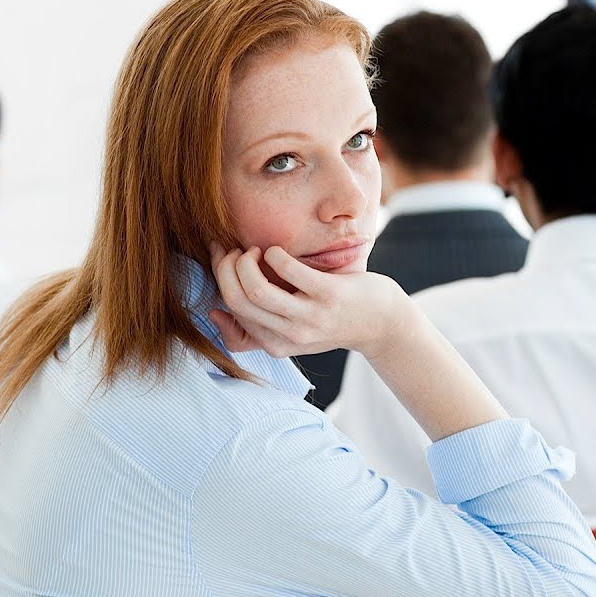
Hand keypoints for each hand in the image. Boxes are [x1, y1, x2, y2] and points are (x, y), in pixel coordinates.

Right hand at [208, 243, 408, 359]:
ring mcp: (311, 316)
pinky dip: (274, 254)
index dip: (218, 279)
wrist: (382, 322)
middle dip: (225, 268)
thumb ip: (256, 330)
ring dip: (246, 261)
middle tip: (235, 252)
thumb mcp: (292, 336)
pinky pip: (288, 270)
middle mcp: (291, 336)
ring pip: (257, 289)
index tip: (221, 259)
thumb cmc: (332, 322)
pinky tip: (276, 251)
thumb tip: (214, 313)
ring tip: (256, 251)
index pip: (232, 312)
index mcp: (276, 345)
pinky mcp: (329, 295)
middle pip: (237, 300)